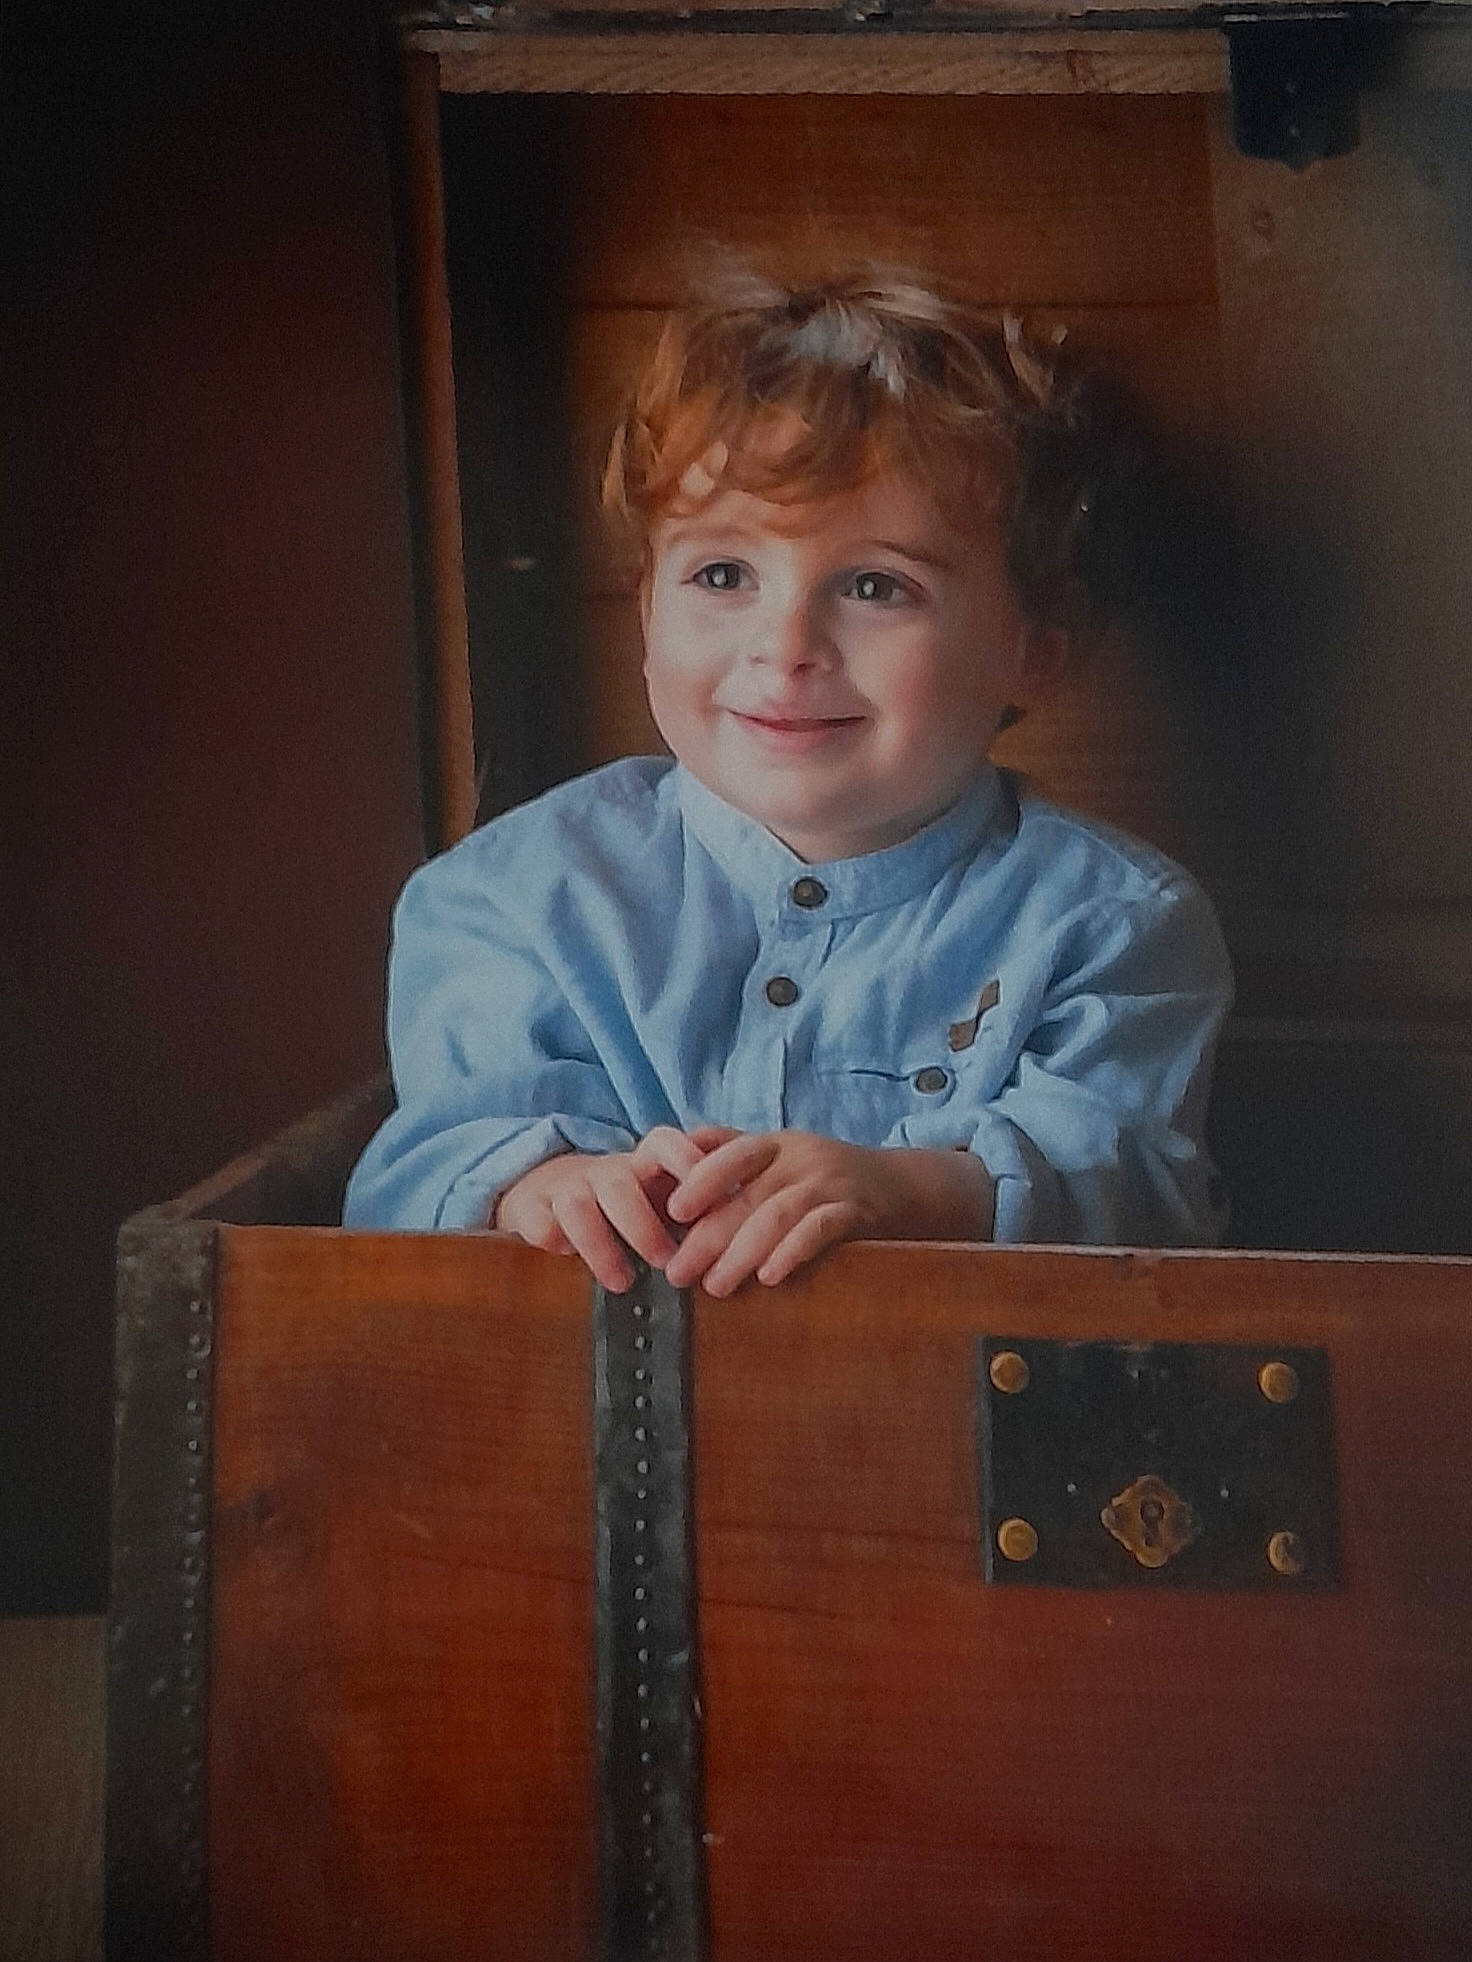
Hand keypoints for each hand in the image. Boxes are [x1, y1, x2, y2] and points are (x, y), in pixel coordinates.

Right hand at [493, 1126, 716, 1292]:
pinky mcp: (530, 1208)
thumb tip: (752, 1236)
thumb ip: (698, 1210)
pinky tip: (563, 1257)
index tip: (708, 1193)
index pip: (663, 1144)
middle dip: (642, 1225)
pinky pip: (538, 1220)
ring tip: (621, 1282)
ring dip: (599, 1245)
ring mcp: (564, 1188)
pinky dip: (550, 1238)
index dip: (685, 1160)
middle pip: (620, 1184)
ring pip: (577, 1205)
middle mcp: (603, 1172)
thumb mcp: (658, 1198)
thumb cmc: (622, 1203)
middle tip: (666, 1263)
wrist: (546, 1190)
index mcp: (640, 1165)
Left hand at [662, 1131, 993, 1296]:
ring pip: (779, 1214)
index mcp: (776, 1144)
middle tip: (678, 1272)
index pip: (732, 1152)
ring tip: (716, 1286)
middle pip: (748, 1194)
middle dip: (708, 1236)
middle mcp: (801, 1157)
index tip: (671, 1210)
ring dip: (742, 1252)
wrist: (904, 1187)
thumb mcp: (781, 1156)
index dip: (701, 1178)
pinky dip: (793, 1251)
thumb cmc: (825, 1178)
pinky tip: (770, 1276)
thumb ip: (731, 1152)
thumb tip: (673, 1155)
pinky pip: (821, 1229)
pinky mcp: (857, 1212)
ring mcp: (831, 1183)